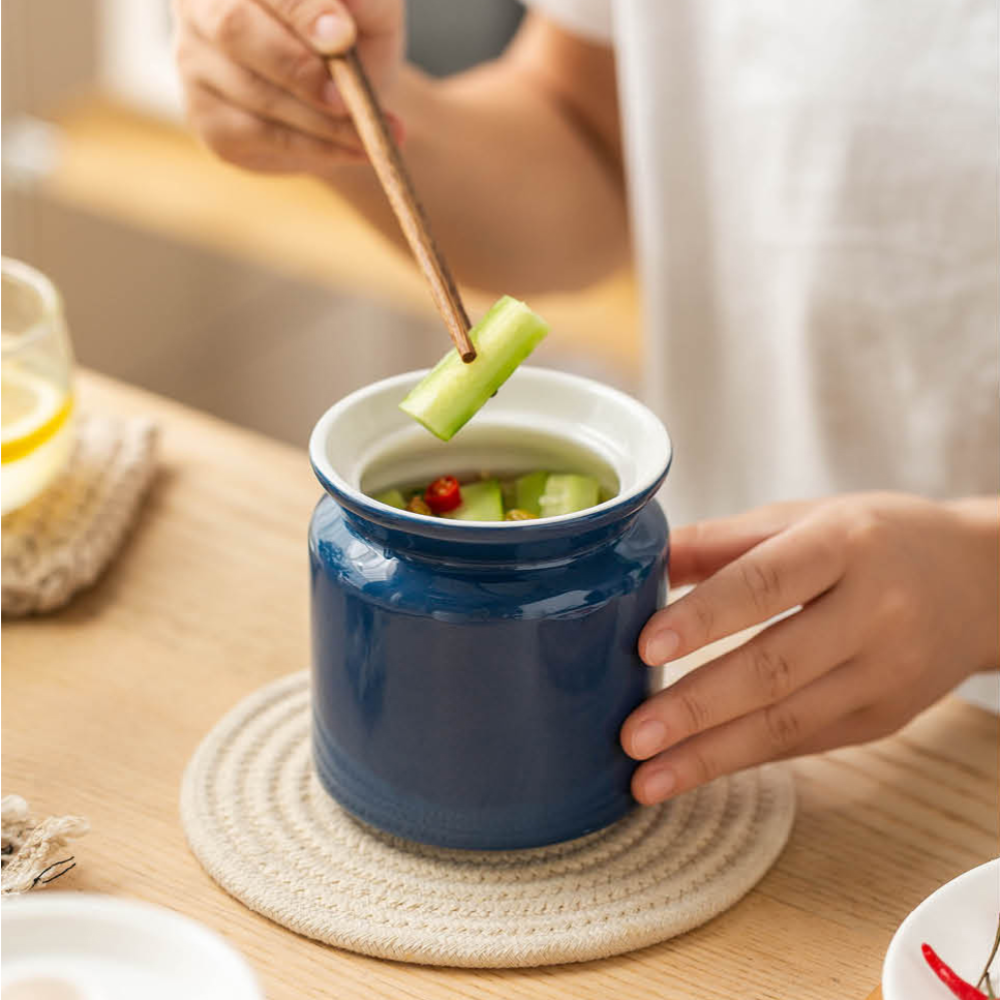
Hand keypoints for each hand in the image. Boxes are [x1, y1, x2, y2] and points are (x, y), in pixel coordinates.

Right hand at [173, 0, 404, 173]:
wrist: (341, 97)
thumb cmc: (351, 39)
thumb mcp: (371, 13)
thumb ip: (367, 2)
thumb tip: (350, 4)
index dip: (301, 8)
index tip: (342, 37)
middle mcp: (200, 3)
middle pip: (234, 28)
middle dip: (298, 68)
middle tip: (346, 98)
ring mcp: (194, 61)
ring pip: (255, 92)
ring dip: (320, 121)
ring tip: (371, 133)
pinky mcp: (207, 118)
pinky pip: (261, 135)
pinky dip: (316, 146)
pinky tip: (355, 150)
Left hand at [621, 492, 998, 803]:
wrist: (977, 582)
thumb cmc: (873, 539)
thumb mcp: (803, 517)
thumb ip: (721, 540)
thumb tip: (638, 564)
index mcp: (845, 545)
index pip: (765, 584)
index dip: (705, 618)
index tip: (645, 647)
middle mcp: (874, 613)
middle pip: (776, 668)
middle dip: (696, 708)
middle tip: (630, 736)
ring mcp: (885, 675)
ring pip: (788, 723)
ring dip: (710, 756)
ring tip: (646, 778)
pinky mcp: (885, 720)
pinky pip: (804, 743)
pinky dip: (743, 760)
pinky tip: (692, 772)